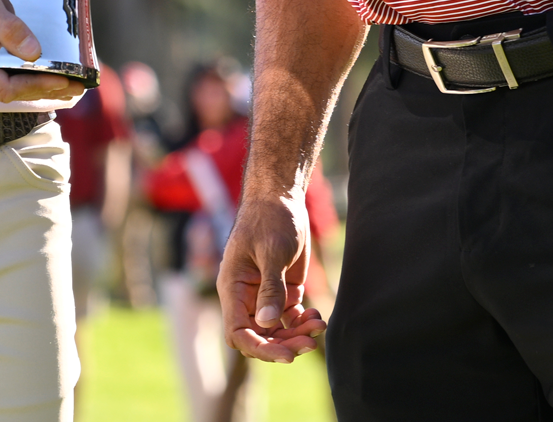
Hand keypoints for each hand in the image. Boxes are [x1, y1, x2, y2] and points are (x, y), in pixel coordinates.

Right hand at [0, 0, 84, 103]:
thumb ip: (10, 29)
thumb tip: (35, 53)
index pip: (5, 88)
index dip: (36, 86)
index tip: (63, 81)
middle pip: (1, 93)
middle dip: (36, 88)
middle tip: (70, 87)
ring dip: (22, 82)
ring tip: (55, 77)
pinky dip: (4, 74)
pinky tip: (24, 66)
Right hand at [221, 190, 329, 361]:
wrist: (281, 198)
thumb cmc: (270, 218)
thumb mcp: (272, 251)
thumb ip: (270, 288)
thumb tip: (268, 324)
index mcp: (233, 288)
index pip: (238, 332)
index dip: (258, 348)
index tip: (284, 354)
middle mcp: (246, 297)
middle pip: (260, 336)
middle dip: (283, 344)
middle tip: (309, 344)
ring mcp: (265, 296)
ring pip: (277, 331)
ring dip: (297, 335)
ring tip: (318, 326)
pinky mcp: (283, 291)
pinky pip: (290, 318)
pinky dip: (304, 323)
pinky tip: (318, 317)